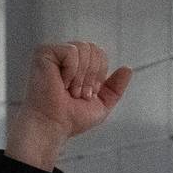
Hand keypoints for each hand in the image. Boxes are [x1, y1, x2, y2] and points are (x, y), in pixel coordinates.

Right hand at [6, 42, 132, 170]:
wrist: (55, 124)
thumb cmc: (72, 117)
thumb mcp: (102, 103)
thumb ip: (115, 87)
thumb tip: (128, 68)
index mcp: (78, 65)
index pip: (100, 54)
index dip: (99, 75)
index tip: (88, 93)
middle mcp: (66, 56)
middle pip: (94, 49)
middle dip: (92, 76)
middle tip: (78, 93)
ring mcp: (54, 53)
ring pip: (85, 48)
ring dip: (82, 77)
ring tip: (70, 90)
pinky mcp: (44, 52)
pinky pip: (72, 51)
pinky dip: (71, 71)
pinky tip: (61, 83)